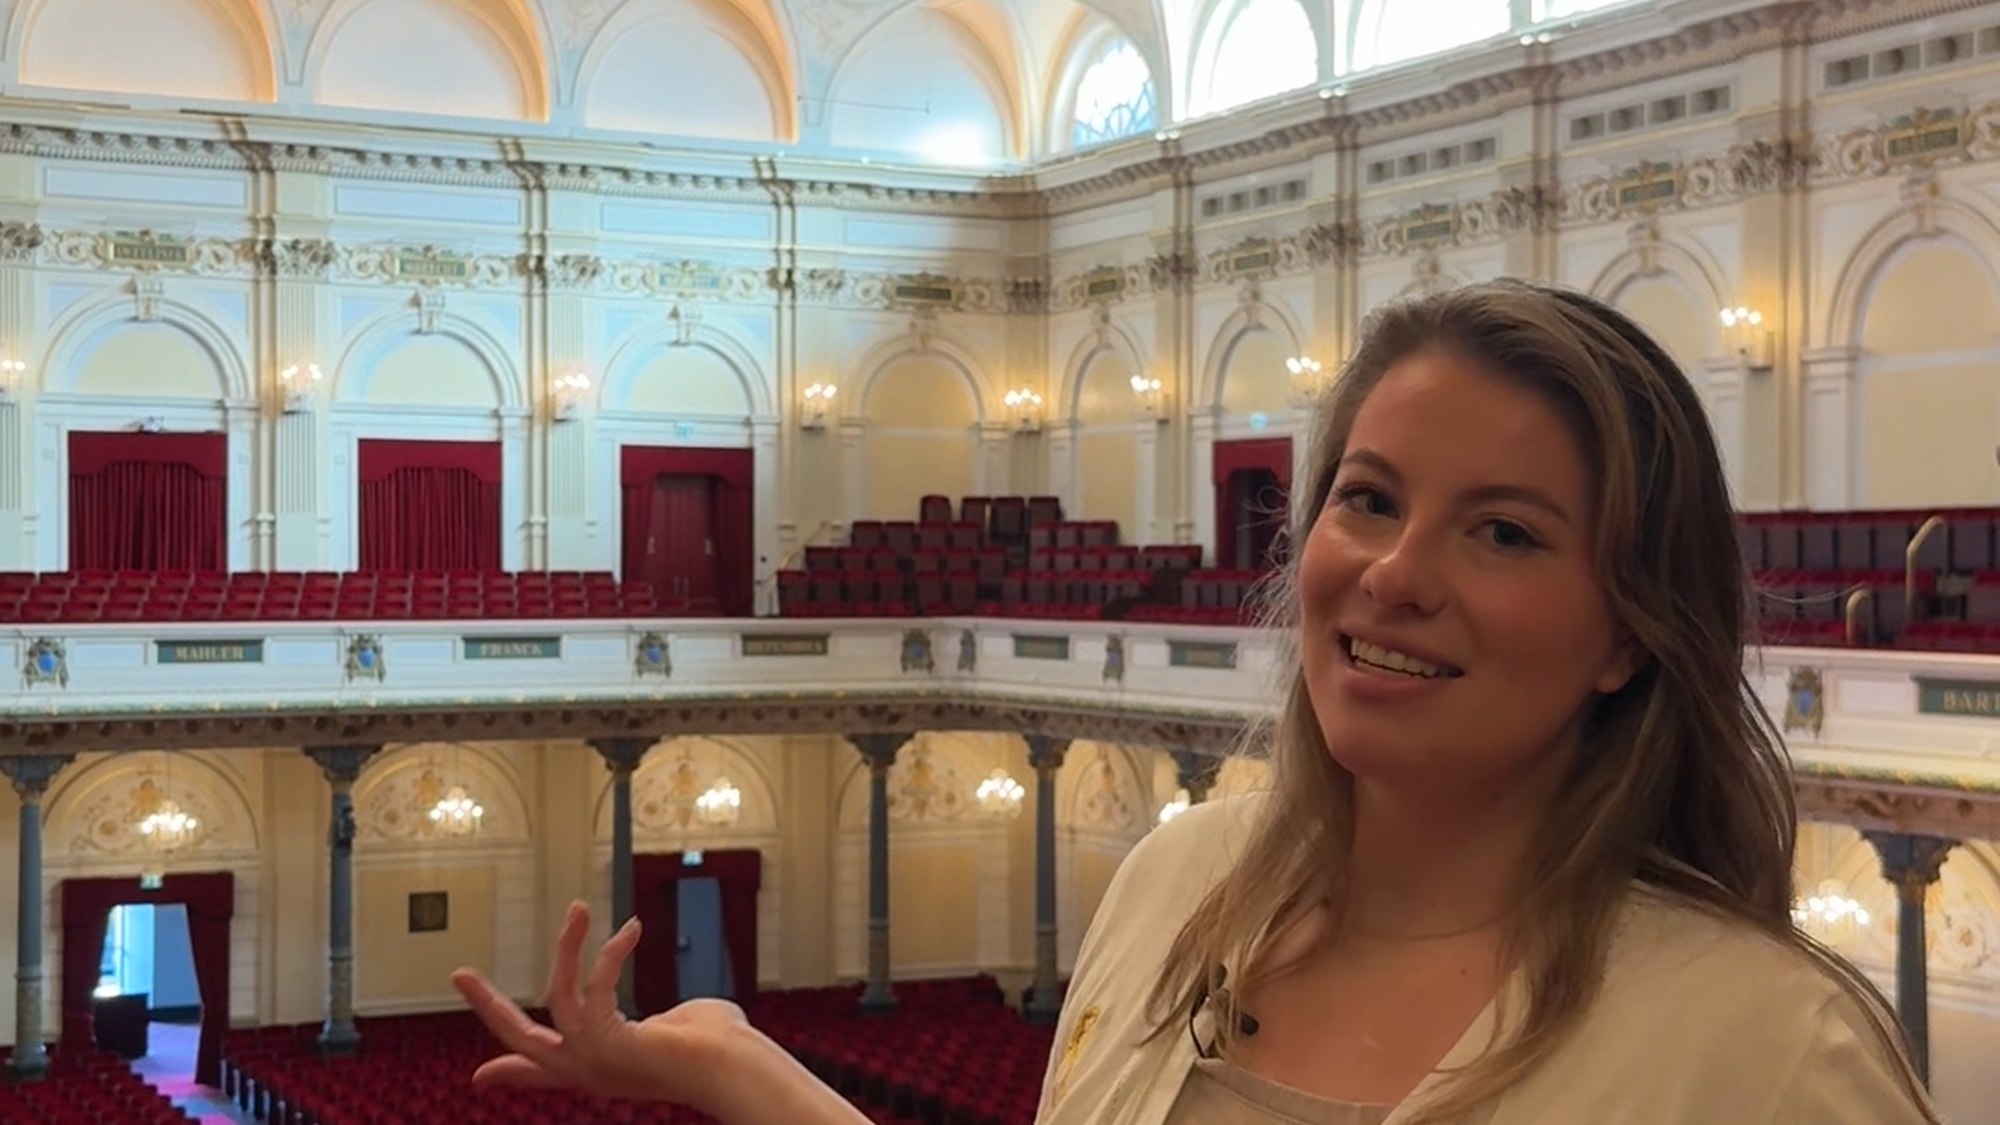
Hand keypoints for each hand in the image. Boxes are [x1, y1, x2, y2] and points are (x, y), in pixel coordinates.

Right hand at [451, 901, 751, 1110]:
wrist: (733, 1069)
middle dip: (486, 1005)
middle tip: (459, 974)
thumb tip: (667, 1023)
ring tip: (580, 908)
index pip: (544, 1074)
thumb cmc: (721, 1050)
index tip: (481, 1076)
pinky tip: (632, 930)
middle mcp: (588, 1071)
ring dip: (567, 946)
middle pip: (519, 1040)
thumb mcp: (677, 1038)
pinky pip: (594, 983)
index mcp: (600, 1071)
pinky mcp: (606, 1040)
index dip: (511, 1072)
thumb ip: (660, 1026)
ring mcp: (593, 1059)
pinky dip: (611, 951)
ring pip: (555, 995)